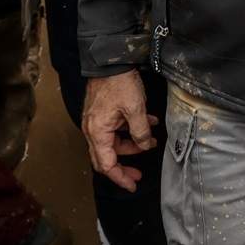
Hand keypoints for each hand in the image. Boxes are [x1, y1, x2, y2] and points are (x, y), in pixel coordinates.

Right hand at [83, 71, 157, 191]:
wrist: (109, 59)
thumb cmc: (119, 82)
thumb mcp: (135, 109)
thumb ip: (141, 131)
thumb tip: (145, 145)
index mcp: (98, 132)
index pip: (106, 164)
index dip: (120, 178)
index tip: (132, 185)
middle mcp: (93, 129)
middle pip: (106, 157)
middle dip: (124, 166)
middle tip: (139, 174)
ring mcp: (96, 121)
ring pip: (113, 142)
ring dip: (131, 144)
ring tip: (151, 140)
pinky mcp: (102, 112)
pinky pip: (115, 128)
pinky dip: (129, 129)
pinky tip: (147, 123)